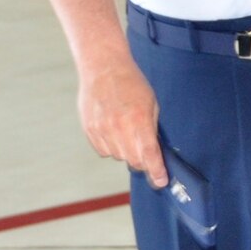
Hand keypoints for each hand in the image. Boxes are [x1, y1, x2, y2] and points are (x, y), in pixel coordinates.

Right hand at [78, 56, 164, 187]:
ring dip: (125, 150)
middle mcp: (119, 128)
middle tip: (145, 150)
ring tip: (124, 127)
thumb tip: (153, 153)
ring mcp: (102, 130)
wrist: (103, 67)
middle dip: (142, 161)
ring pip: (118, 157)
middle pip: (134, 161)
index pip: (149, 155)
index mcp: (139, 120)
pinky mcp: (89, 130)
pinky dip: (110, 146)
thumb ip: (151, 129)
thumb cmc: (131, 83)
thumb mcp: (151, 103)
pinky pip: (103, 151)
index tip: (161, 181)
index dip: (156, 172)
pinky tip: (112, 127)